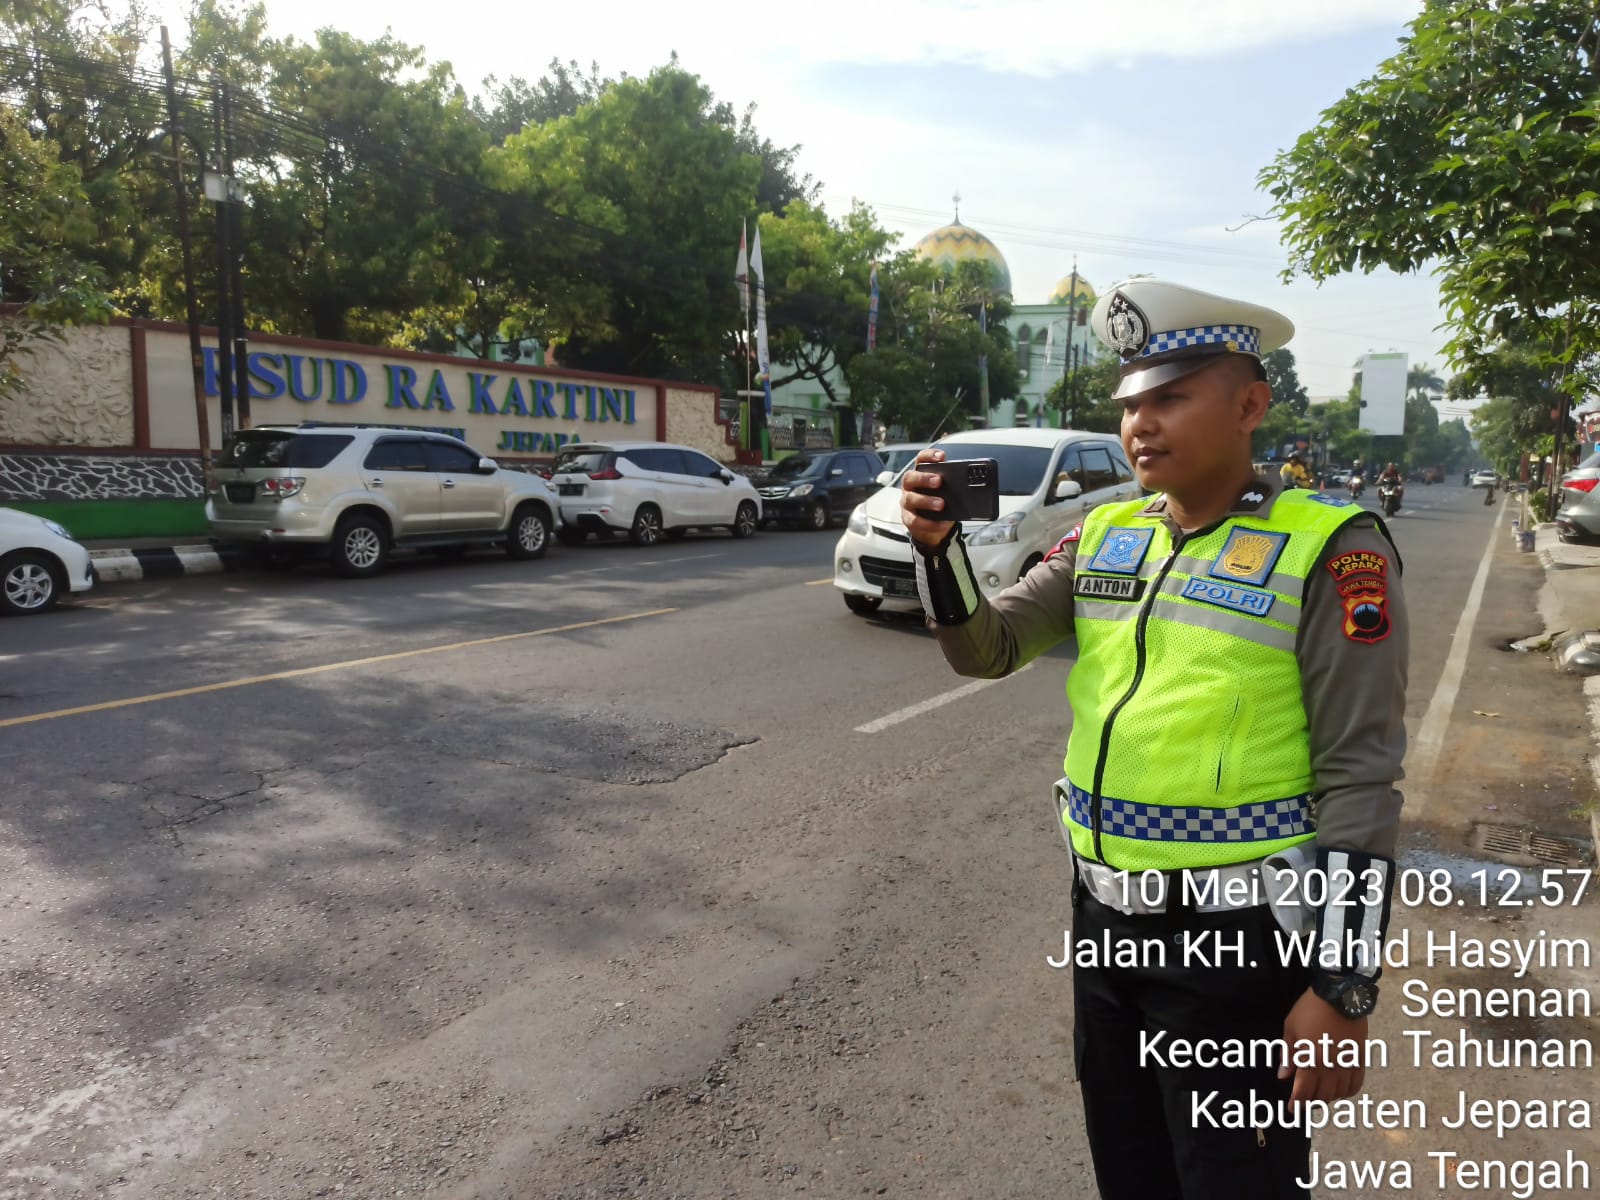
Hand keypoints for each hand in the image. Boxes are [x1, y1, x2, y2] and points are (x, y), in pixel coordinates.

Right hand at [901, 447, 954, 546]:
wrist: (932, 527)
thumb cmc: (938, 503)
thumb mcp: (946, 491)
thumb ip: (951, 484)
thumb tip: (969, 483)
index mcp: (919, 475)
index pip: (920, 460)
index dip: (928, 456)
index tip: (941, 457)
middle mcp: (910, 487)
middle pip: (910, 477)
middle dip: (924, 478)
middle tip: (939, 481)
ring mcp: (907, 503)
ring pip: (911, 499)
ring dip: (927, 501)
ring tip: (941, 504)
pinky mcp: (908, 519)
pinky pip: (916, 521)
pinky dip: (930, 523)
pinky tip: (942, 523)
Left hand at [1278, 987, 1368, 1103]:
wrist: (1340, 996)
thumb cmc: (1310, 1010)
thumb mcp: (1291, 1029)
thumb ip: (1288, 1055)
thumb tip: (1283, 1076)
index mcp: (1310, 1060)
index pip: (1303, 1092)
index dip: (1296, 1104)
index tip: (1292, 1110)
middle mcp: (1330, 1068)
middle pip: (1322, 1097)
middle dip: (1311, 1102)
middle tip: (1304, 1101)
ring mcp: (1347, 1065)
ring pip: (1339, 1094)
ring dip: (1328, 1098)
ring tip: (1320, 1094)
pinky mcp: (1360, 1060)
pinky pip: (1356, 1085)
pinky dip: (1347, 1092)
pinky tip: (1339, 1089)